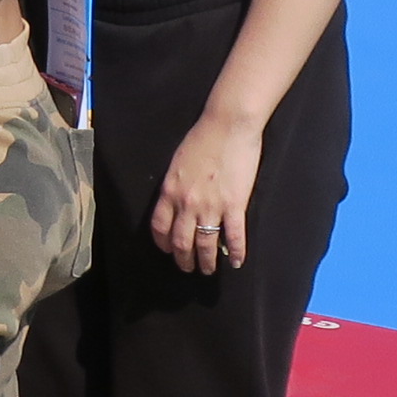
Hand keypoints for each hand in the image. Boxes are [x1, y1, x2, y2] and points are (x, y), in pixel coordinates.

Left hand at [149, 110, 263, 274]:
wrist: (227, 126)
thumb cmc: (202, 138)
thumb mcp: (177, 163)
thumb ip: (175, 185)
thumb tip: (175, 200)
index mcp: (169, 192)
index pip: (159, 227)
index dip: (163, 244)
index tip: (168, 251)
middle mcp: (186, 204)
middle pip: (180, 242)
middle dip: (183, 259)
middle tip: (188, 267)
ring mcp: (211, 206)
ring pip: (205, 244)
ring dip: (206, 262)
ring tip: (208, 270)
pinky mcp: (234, 205)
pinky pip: (233, 236)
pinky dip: (236, 252)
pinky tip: (236, 262)